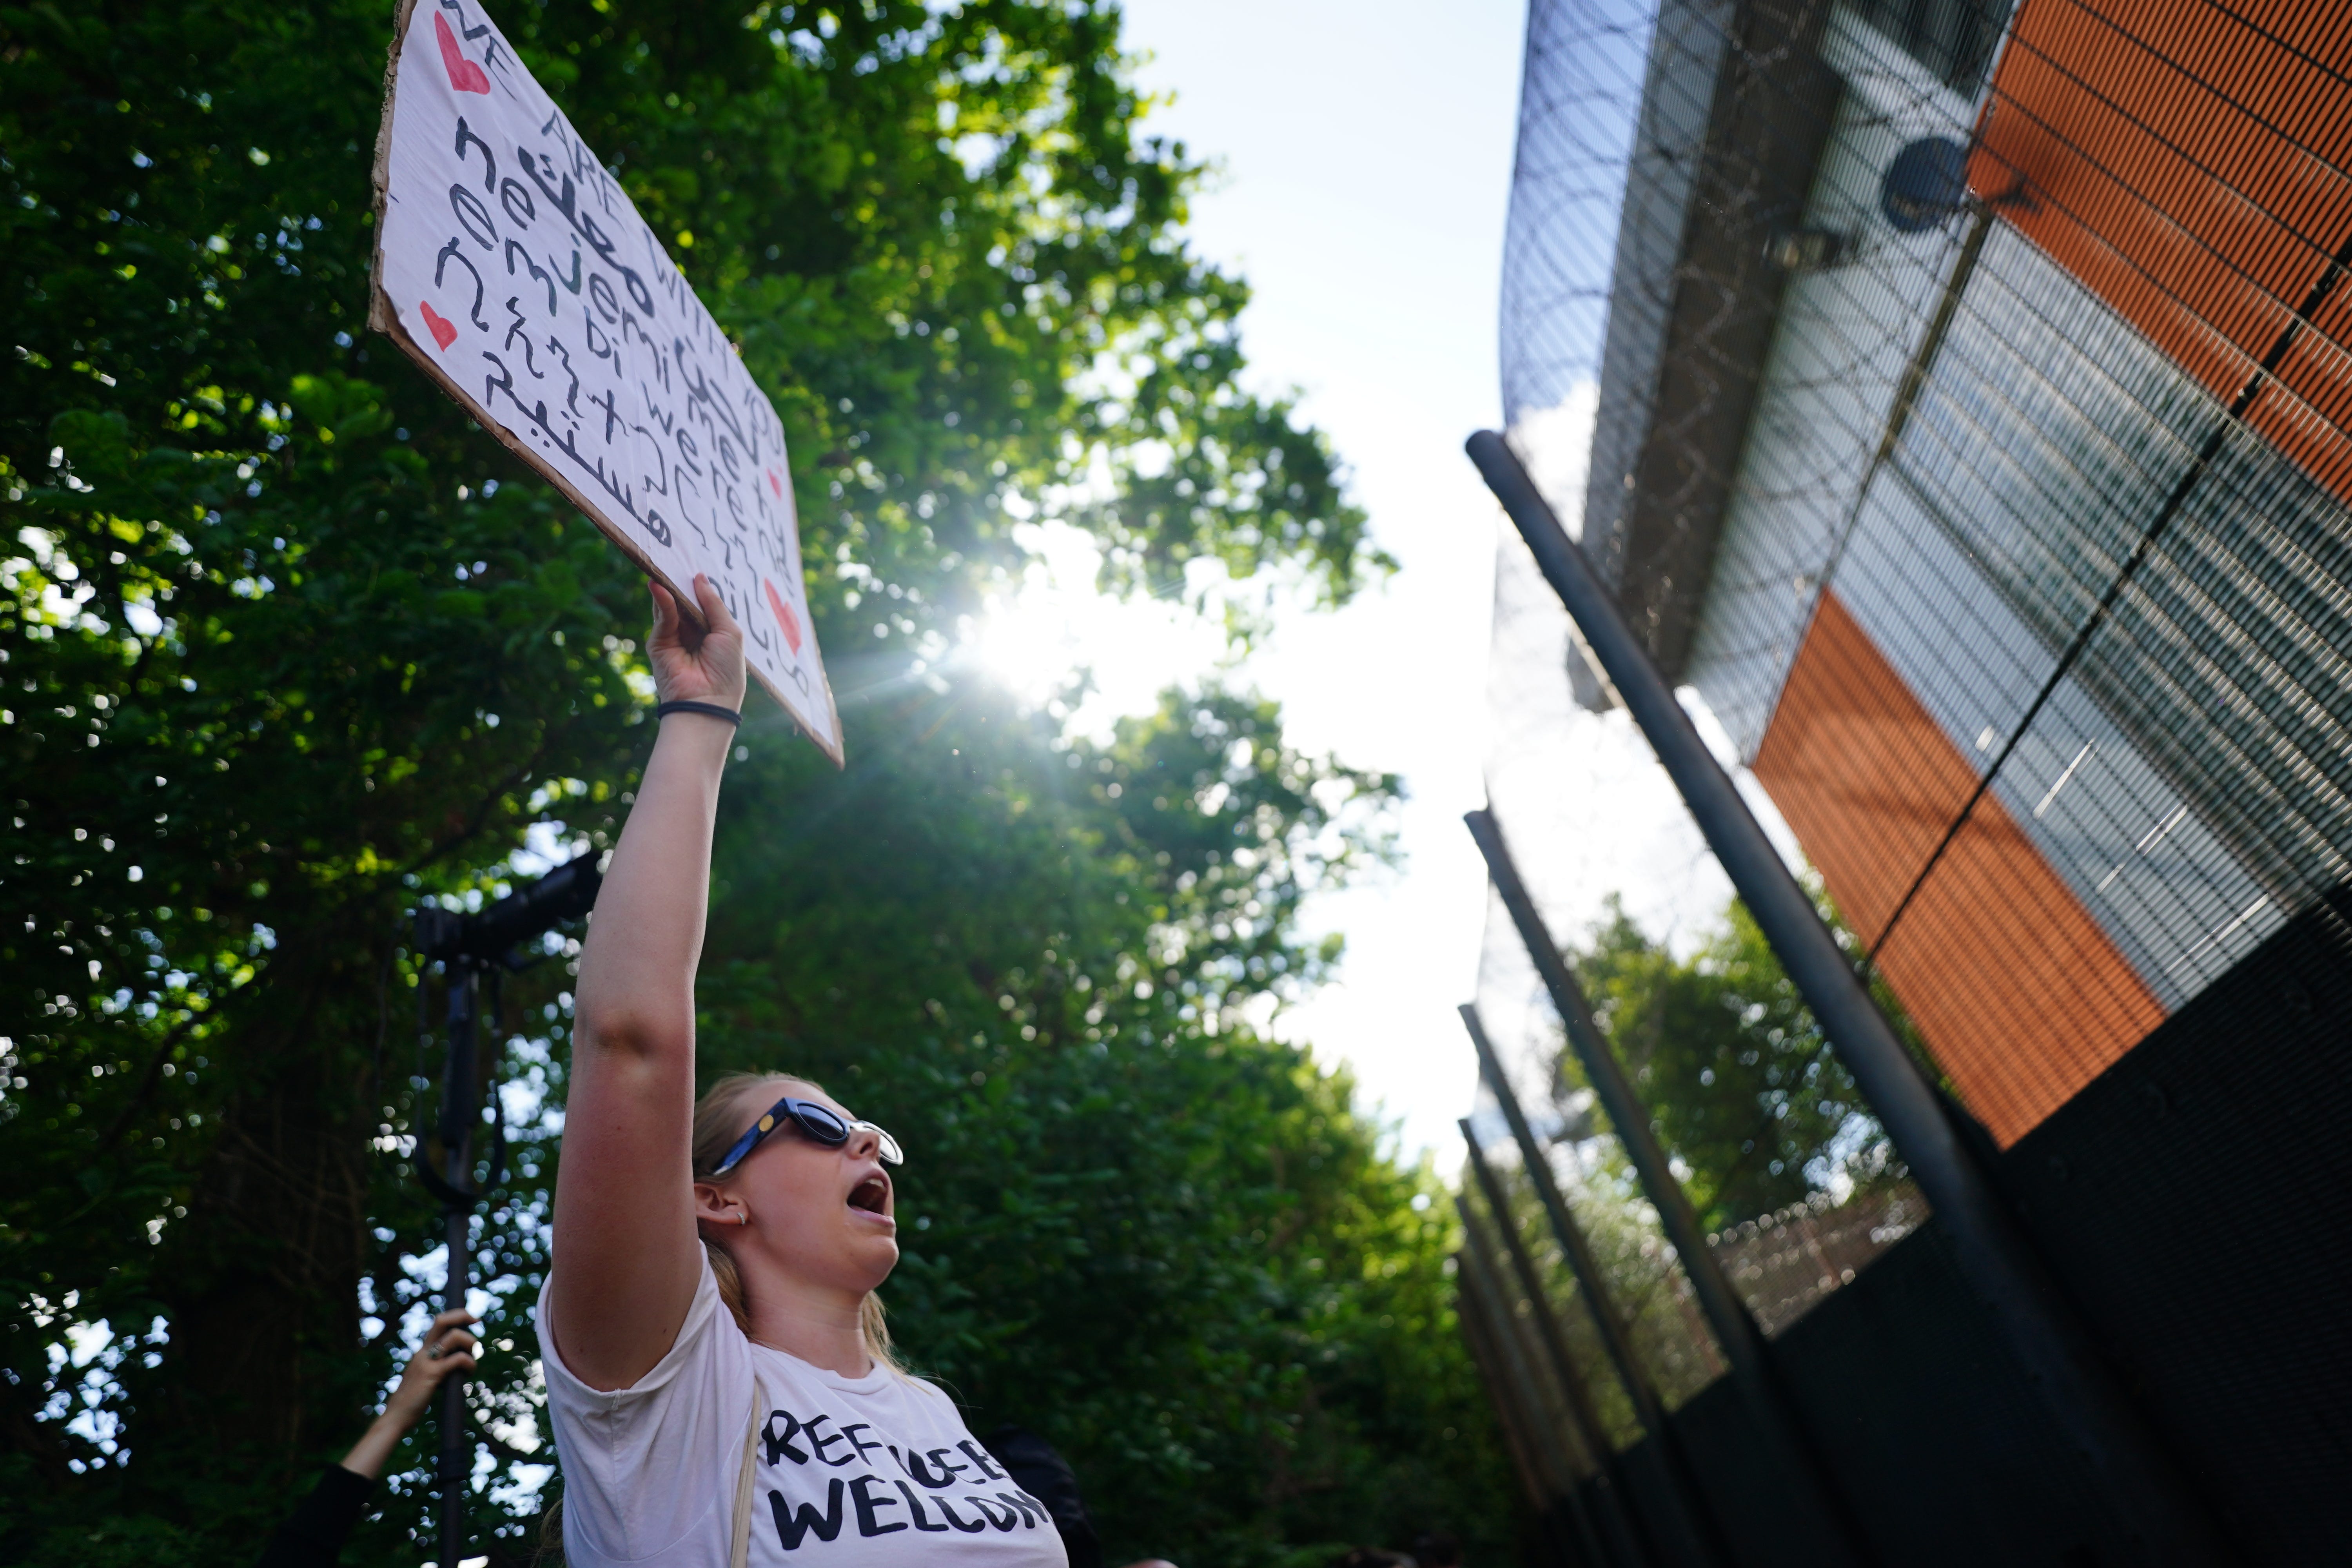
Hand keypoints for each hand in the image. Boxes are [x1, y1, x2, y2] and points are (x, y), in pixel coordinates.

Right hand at [339, 1308, 477, 1480]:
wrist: (396, 1417)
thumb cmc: (413, 1401)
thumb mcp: (425, 1377)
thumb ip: (437, 1367)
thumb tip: (458, 1363)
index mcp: (422, 1352)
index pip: (438, 1323)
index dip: (456, 1316)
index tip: (472, 1319)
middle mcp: (423, 1353)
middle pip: (442, 1321)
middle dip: (462, 1315)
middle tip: (477, 1321)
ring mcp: (426, 1362)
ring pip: (453, 1336)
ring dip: (470, 1342)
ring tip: (473, 1358)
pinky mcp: (431, 1374)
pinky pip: (456, 1359)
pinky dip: (469, 1362)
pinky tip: (469, 1371)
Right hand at [648, 573, 747, 711]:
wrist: (708, 700)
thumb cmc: (726, 669)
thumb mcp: (729, 631)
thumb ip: (713, 604)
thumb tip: (699, 577)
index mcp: (712, 630)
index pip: (702, 601)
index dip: (699, 585)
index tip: (695, 562)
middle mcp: (692, 631)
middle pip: (684, 599)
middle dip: (682, 581)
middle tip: (678, 554)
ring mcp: (674, 637)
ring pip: (670, 604)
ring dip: (669, 586)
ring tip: (666, 563)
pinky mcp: (658, 643)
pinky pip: (662, 617)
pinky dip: (661, 601)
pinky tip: (660, 587)